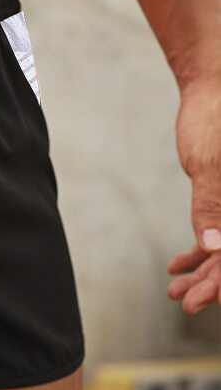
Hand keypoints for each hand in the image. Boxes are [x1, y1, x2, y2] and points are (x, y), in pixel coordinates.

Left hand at [167, 73, 220, 313]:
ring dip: (206, 271)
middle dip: (214, 281)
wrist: (212, 89)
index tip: (201, 300)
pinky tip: (176, 266)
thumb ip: (214, 205)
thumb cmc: (214, 120)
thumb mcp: (210, 164)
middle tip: (183, 300)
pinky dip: (201, 250)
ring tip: (174, 290)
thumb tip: (214, 249)